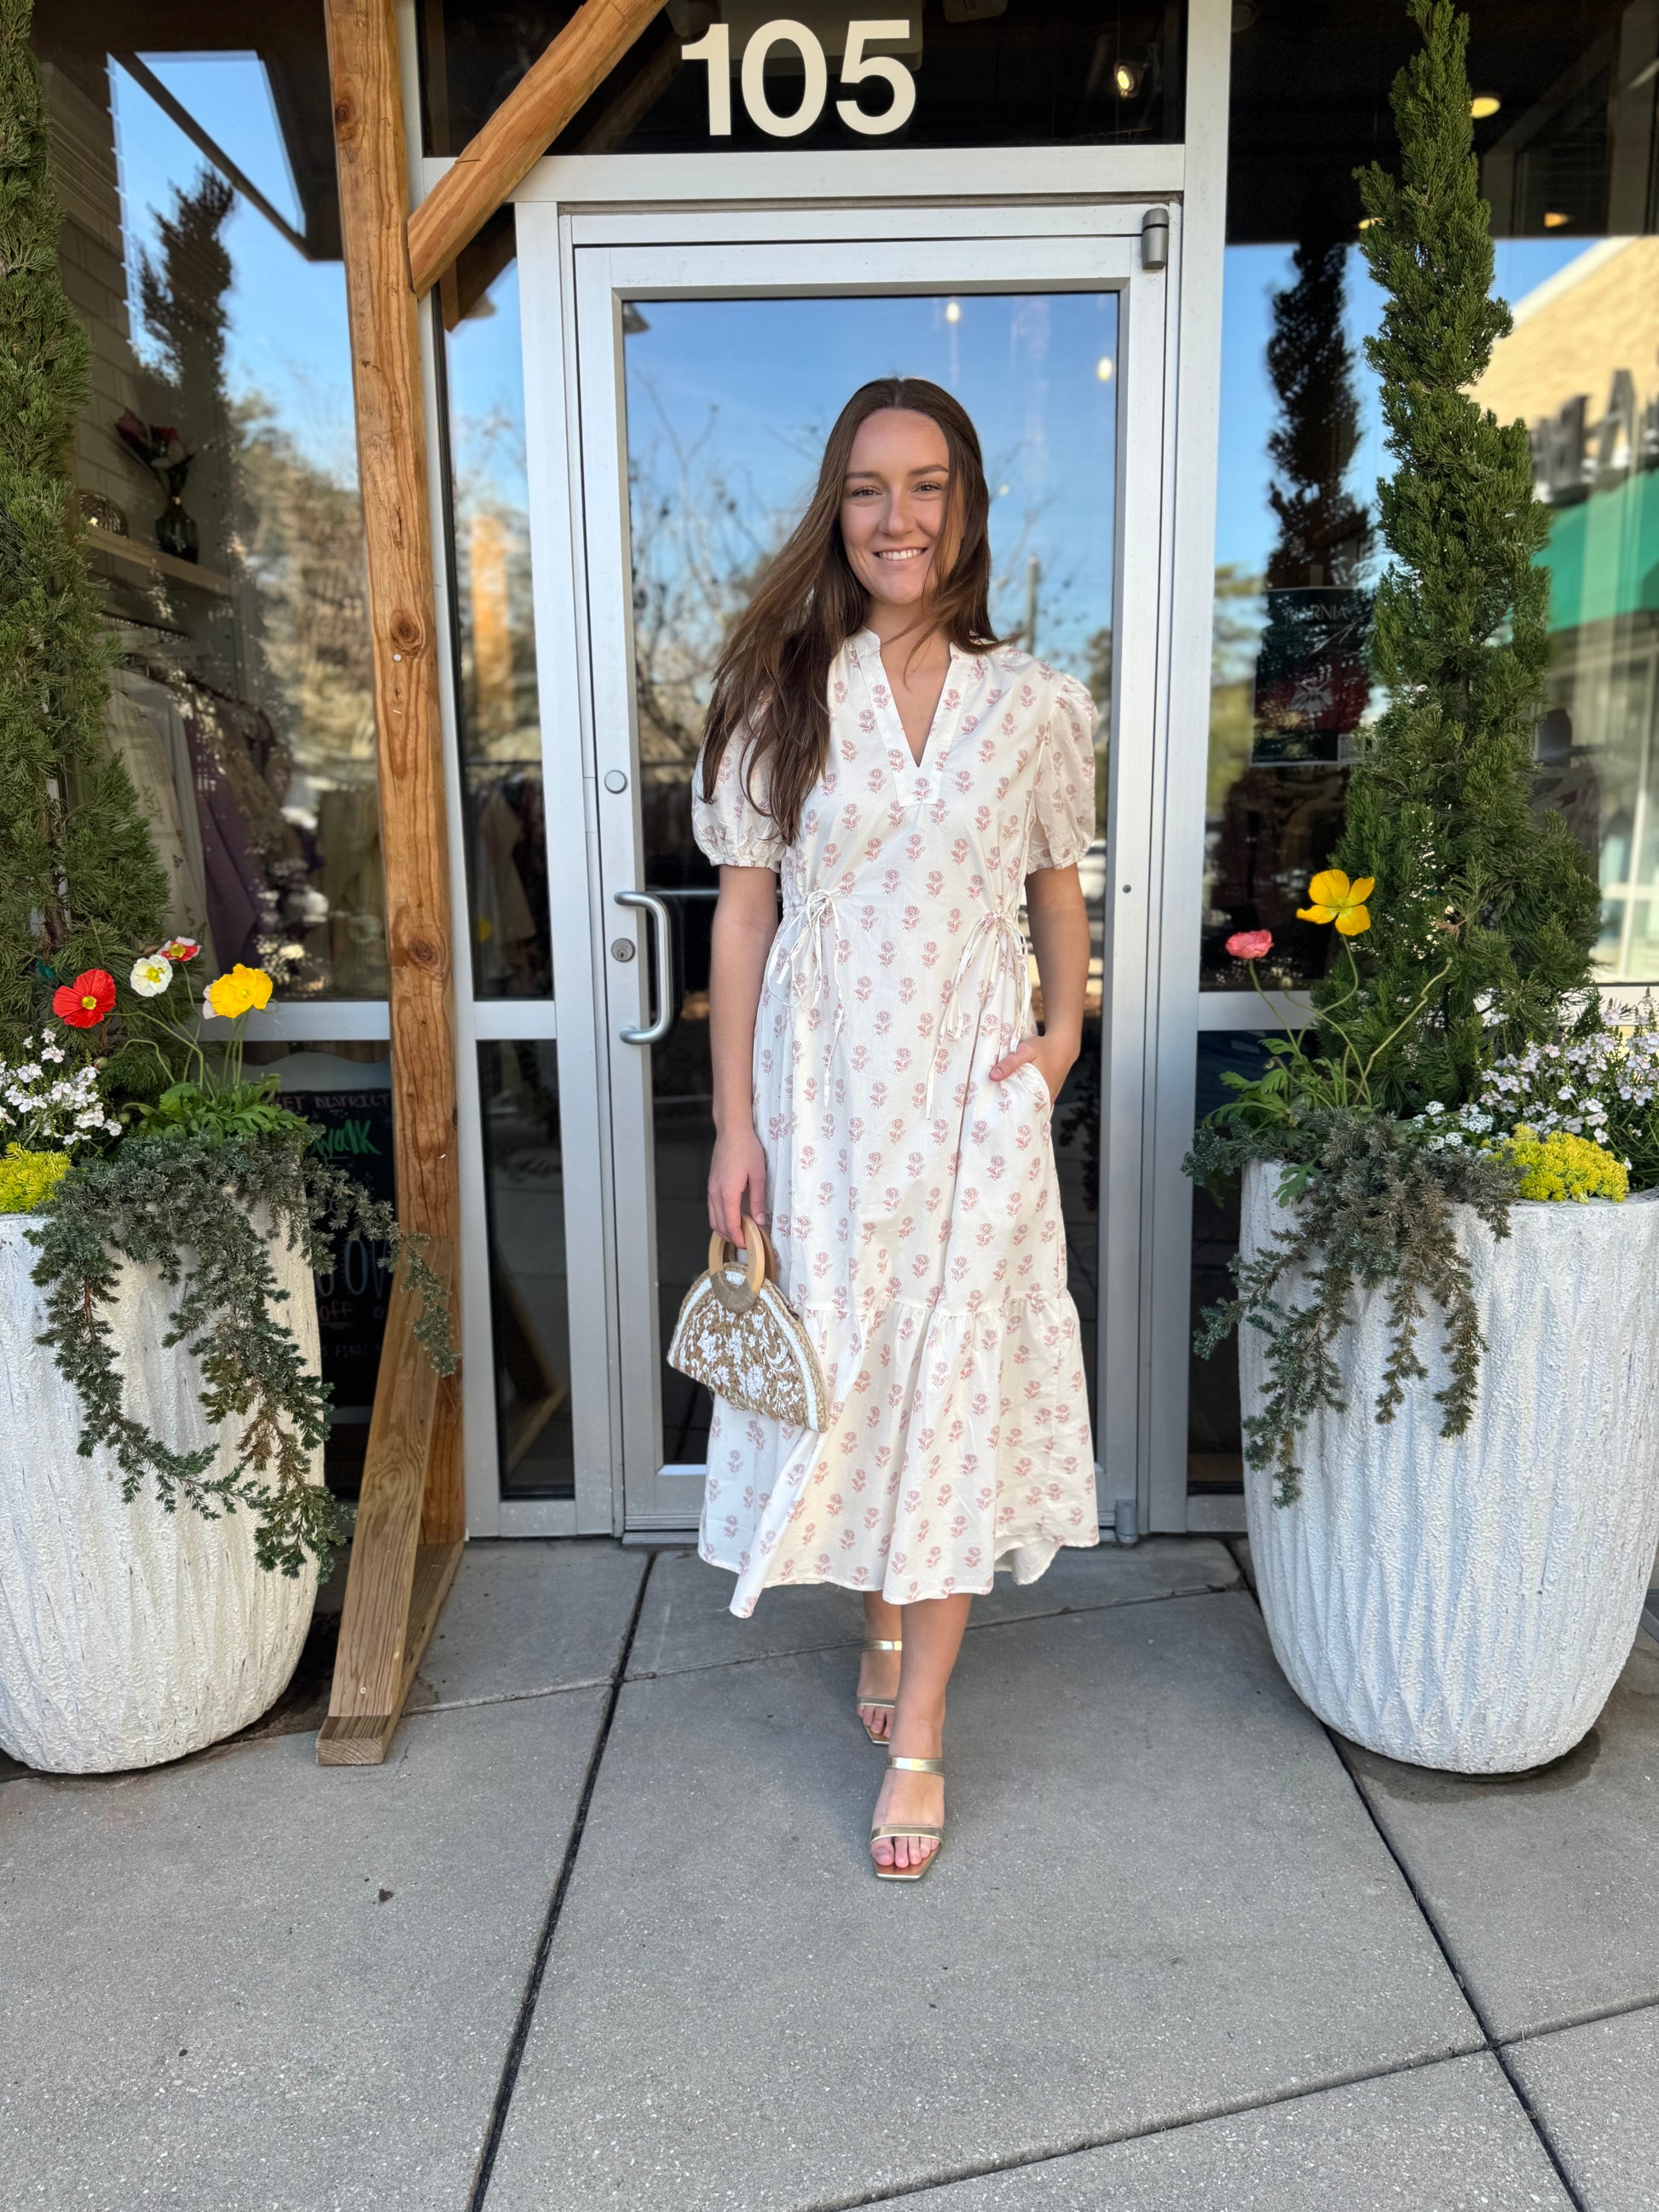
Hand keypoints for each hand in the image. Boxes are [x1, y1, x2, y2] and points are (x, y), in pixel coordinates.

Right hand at [708, 1123, 767, 1246]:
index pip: (730, 1224)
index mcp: (727, 1193)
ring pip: (713, 1218)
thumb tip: (760, 1221)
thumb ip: (758, 1201)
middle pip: (718, 1225)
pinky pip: (712, 1209)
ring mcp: (711, 1189)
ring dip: (724, 1230)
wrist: (732, 1131)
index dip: (738, 1238)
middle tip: (746, 1243)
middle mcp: (715, 1193)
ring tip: (740, 1233)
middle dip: (731, 1237)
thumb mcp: (759, 1175)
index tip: (748, 1245)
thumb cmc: (747, 1149)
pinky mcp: (711, 1185)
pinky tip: (732, 1218)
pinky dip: (720, 1219)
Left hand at [989, 1032, 1075, 1107]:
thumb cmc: (1044, 1048)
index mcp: (1039, 1089)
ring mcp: (1050, 1097)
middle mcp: (1046, 1096)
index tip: (997, 1115)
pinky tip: (1020, 1100)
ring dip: (1022, 1107)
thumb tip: (993, 1076)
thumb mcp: (1025, 1051)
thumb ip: (1010, 1063)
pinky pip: (1039, 1104)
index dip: (1009, 1113)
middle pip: (1027, 1110)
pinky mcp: (1051, 1094)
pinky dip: (1030, 1103)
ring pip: (1033, 1107)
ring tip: (1006, 1108)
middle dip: (1013, 1112)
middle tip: (998, 1113)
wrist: (1063, 1046)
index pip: (1022, 1109)